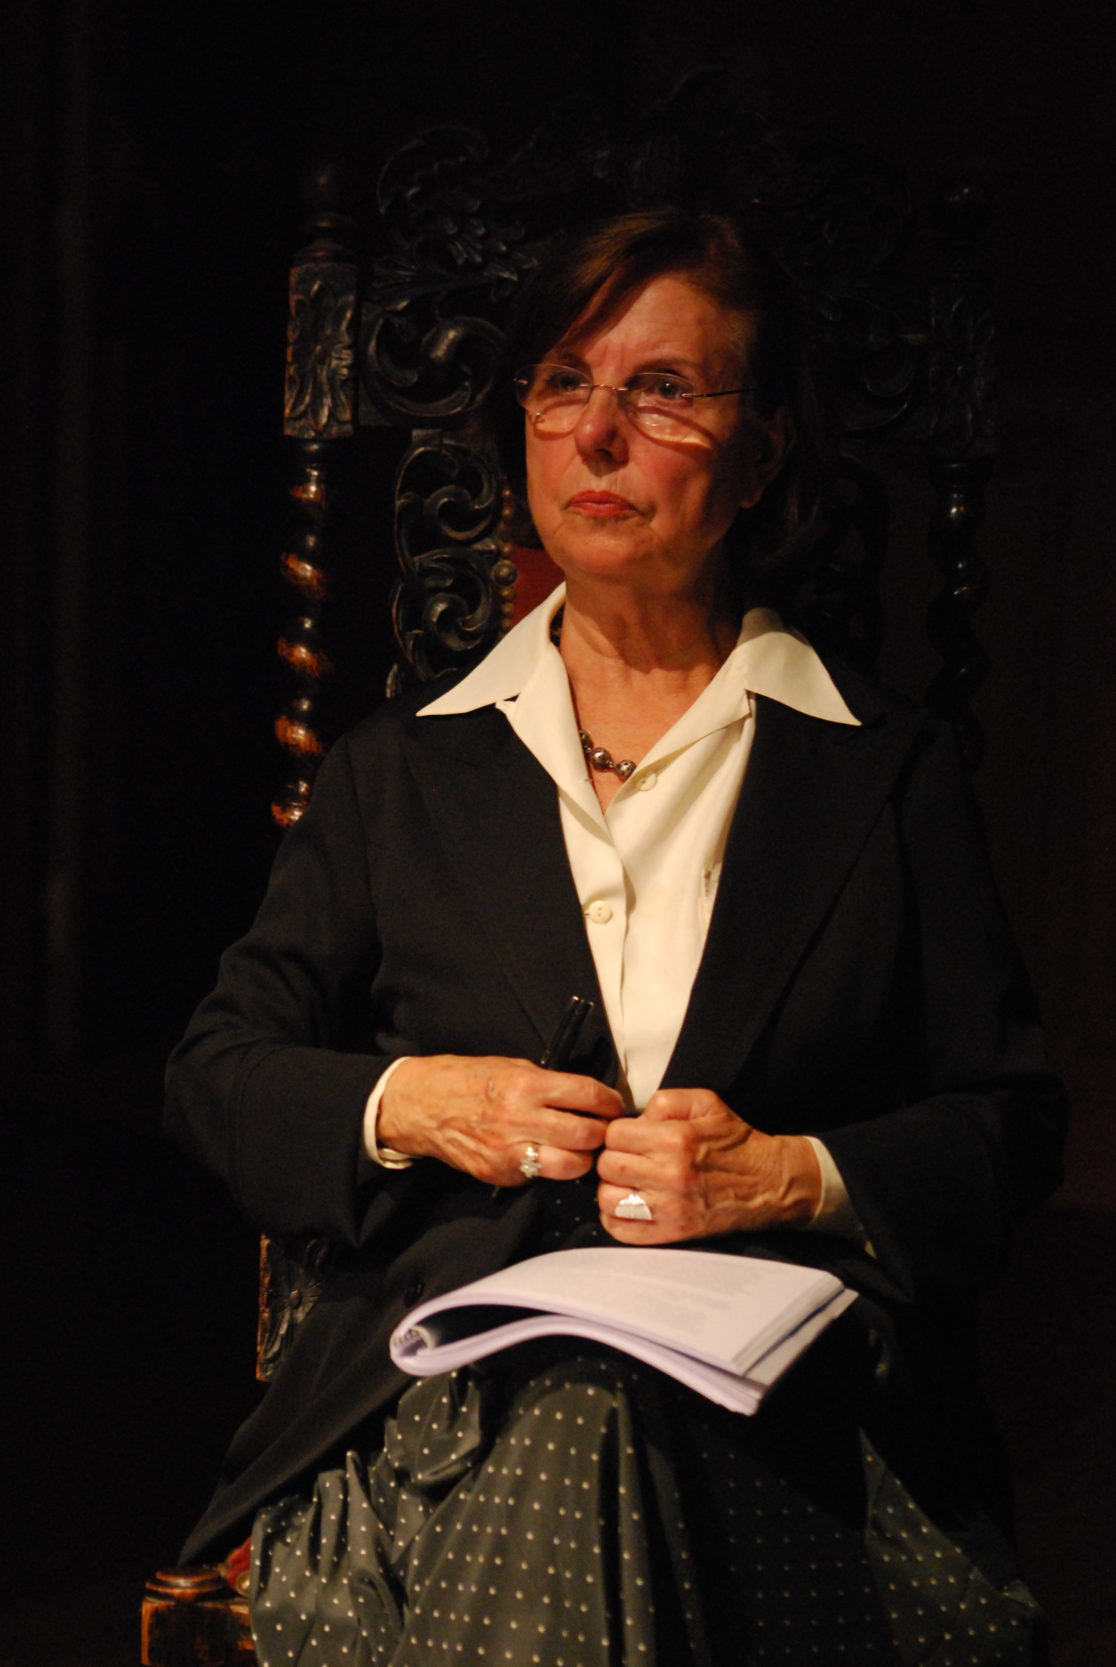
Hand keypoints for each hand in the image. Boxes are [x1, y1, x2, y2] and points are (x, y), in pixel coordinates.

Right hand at [378, 1054, 625, 1186]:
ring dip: (583, 1158)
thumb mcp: (511, 1067)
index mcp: (526, 1085)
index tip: (614, 1105)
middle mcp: (520, 1119)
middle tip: (605, 1130)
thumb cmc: (467, 1080)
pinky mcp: (500, 1173)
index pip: (588, 1096)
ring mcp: (509, 1151)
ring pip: (570, 1165)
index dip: (610, 1102)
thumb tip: (586, 1097)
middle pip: (586, 1135)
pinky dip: (550, 1167)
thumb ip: (549, 1083)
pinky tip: (547, 1155)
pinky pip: (540, 1176)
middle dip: (603, 1134)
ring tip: (581, 1148)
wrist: (421, 1106)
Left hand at [595, 1088, 821, 1243]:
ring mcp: (670, 1208)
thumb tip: (635, 1119)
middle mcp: (669, 1174)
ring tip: (629, 1183)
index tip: (631, 1138)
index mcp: (675, 1139)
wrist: (768, 1183)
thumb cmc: (734, 1142)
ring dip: (613, 1189)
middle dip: (614, 1159)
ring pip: (608, 1198)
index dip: (619, 1134)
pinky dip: (616, 1219)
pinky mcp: (672, 1233)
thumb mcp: (706, 1103)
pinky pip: (622, 1230)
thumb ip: (665, 1101)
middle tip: (631, 1160)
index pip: (615, 1135)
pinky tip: (629, 1206)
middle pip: (608, 1166)